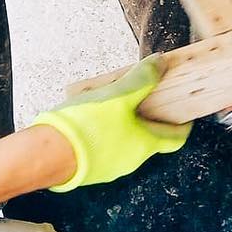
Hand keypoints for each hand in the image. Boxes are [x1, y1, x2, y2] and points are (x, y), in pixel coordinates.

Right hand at [31, 55, 191, 190]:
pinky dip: (104, 132)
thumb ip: (142, 78)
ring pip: (125, 141)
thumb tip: (160, 63)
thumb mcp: (118, 94)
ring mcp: (108, 168)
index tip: (185, 115)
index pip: (175, 138)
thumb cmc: (86, 127)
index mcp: (144, 144)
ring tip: (112, 102)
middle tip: (142, 96)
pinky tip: (91, 117)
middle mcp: (130, 161)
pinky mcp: (88, 168)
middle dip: (147, 117)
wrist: (45, 154)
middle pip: (148, 138)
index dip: (183, 125)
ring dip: (124, 123)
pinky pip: (104, 147)